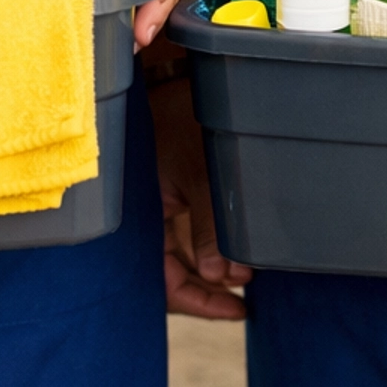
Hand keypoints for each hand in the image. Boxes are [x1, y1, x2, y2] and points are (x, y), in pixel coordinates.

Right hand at [150, 72, 251, 318]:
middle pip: (170, 275)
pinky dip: (206, 247)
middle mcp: (144, 218)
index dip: (199, 302)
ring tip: (243, 274)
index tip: (237, 308)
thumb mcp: (201, 175)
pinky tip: (231, 250)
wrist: (172, 77)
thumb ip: (209, 228)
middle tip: (242, 298)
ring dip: (209, 270)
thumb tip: (218, 279)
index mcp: (142, 218)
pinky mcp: (165, 194)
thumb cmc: (182, 119)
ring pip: (178, 257)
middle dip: (207, 290)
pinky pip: (182, 234)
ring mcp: (154, 207)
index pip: (165, 281)